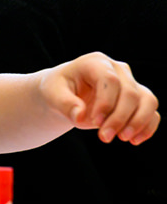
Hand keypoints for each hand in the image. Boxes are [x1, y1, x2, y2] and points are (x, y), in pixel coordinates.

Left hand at [40, 52, 159, 143]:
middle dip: (119, 118)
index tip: (94, 123)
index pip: (109, 80)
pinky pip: (151, 111)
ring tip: (122, 139)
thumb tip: (79, 116)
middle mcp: (118, 69)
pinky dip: (147, 126)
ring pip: (147, 101)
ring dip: (137, 122)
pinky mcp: (138, 98)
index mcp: (95, 62)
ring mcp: (131, 83)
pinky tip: (135, 141)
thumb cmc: (57, 90)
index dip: (106, 103)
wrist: (64, 94)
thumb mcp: (53, 95)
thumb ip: (65, 104)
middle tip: (104, 138)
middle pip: (130, 93)